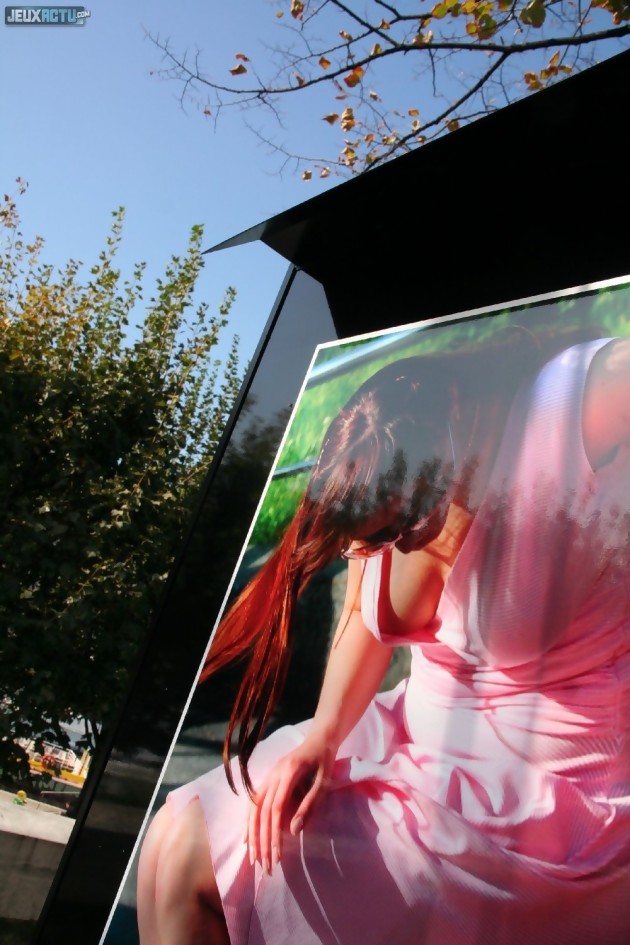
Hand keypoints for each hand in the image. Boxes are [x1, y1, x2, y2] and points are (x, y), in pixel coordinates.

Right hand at [246, 732, 334, 873]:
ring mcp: (268, 776)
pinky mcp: (267, 780)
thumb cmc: (324, 763)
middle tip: (264, 865)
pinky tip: (248, 839)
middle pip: (262, 811)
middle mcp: (273, 774)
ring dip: (252, 834)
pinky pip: (253, 803)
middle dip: (261, 840)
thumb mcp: (323, 783)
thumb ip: (309, 805)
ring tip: (253, 858)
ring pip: (253, 808)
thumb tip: (294, 831)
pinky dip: (249, 822)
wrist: (318, 741)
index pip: (276, 809)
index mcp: (288, 773)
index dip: (274, 833)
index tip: (276, 855)